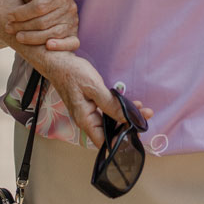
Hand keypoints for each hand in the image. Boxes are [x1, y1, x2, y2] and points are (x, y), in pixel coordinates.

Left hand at [6, 0, 79, 50]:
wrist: (48, 7)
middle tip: (9, 29)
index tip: (9, 16)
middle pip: (44, 21)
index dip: (22, 13)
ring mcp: (73, 22)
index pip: (40, 6)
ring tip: (18, 37)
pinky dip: (60, 46)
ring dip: (33, 38)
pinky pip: (71, 43)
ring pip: (53, 33)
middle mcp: (70, 7)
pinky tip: (48, 47)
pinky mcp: (74, 35)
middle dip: (23, 26)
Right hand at [39, 51, 153, 146]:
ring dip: (126, 117)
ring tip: (142, 110)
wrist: (58, 61)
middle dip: (128, 127)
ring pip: (110, 121)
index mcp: (85, 119)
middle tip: (145, 118)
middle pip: (109, 132)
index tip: (136, 134)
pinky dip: (119, 109)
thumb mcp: (93, 86)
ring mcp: (89, 112)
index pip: (104, 142)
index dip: (120, 142)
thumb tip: (125, 119)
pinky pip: (107, 112)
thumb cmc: (72, 73)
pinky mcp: (91, 105)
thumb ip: (110, 104)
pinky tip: (131, 104)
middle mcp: (86, 119)